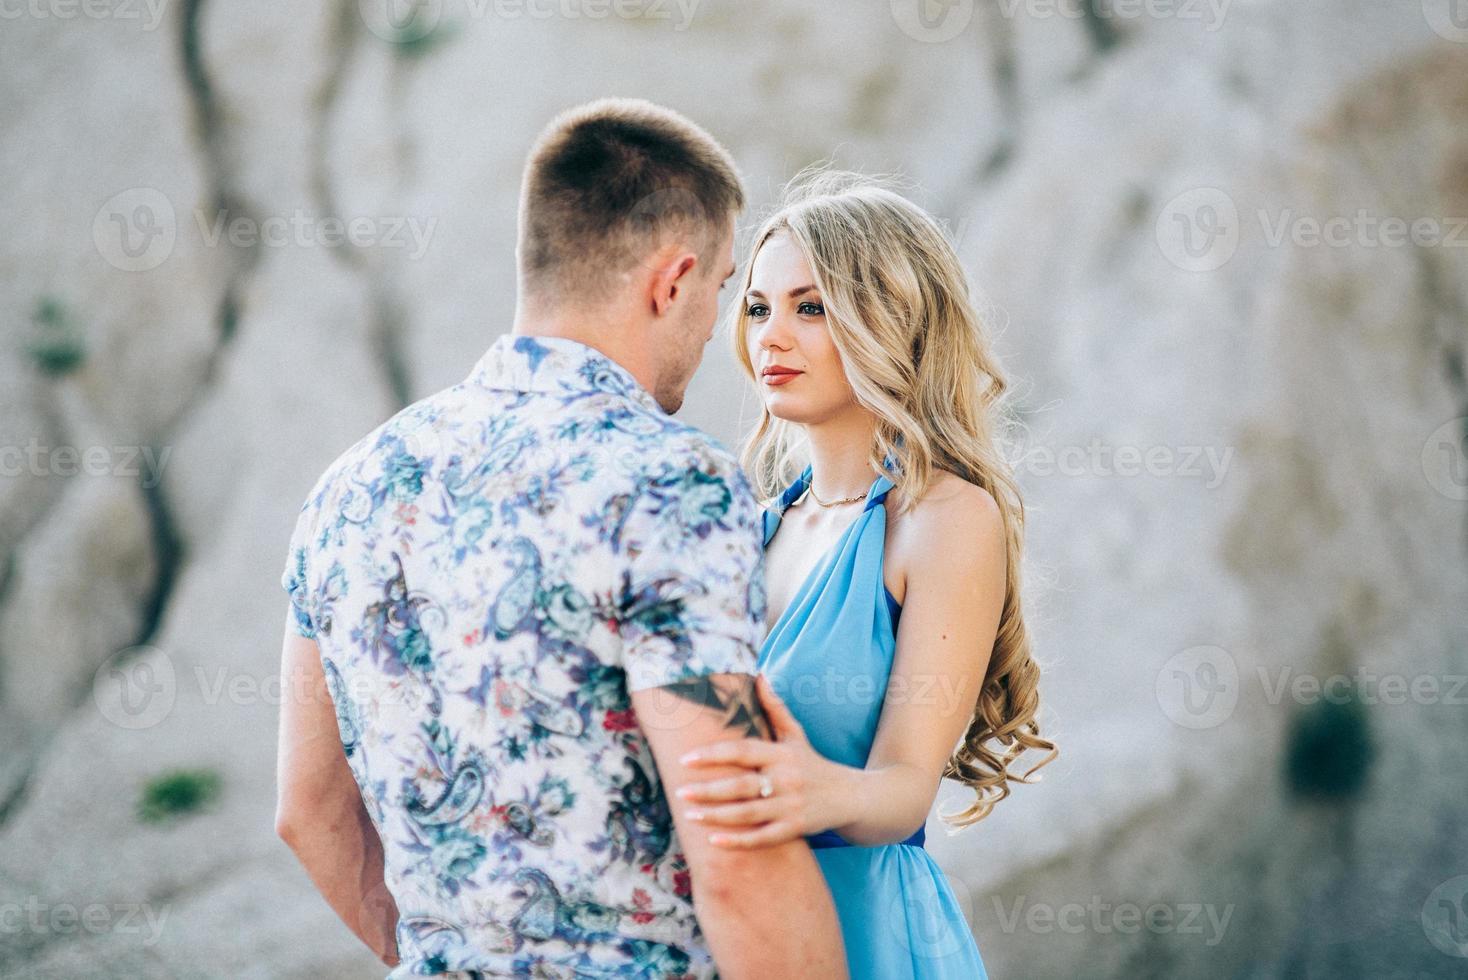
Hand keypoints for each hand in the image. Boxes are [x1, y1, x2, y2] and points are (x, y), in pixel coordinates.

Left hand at [676, 673, 850, 848]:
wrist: (851, 795)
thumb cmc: (814, 763)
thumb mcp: (796, 734)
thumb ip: (775, 707)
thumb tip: (758, 675)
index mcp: (782, 753)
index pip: (743, 751)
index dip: (713, 754)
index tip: (685, 759)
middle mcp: (787, 779)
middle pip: (742, 785)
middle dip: (709, 790)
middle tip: (680, 793)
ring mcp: (791, 806)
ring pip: (748, 813)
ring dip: (717, 816)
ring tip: (690, 816)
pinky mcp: (796, 829)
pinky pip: (763, 838)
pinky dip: (739, 841)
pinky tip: (715, 842)